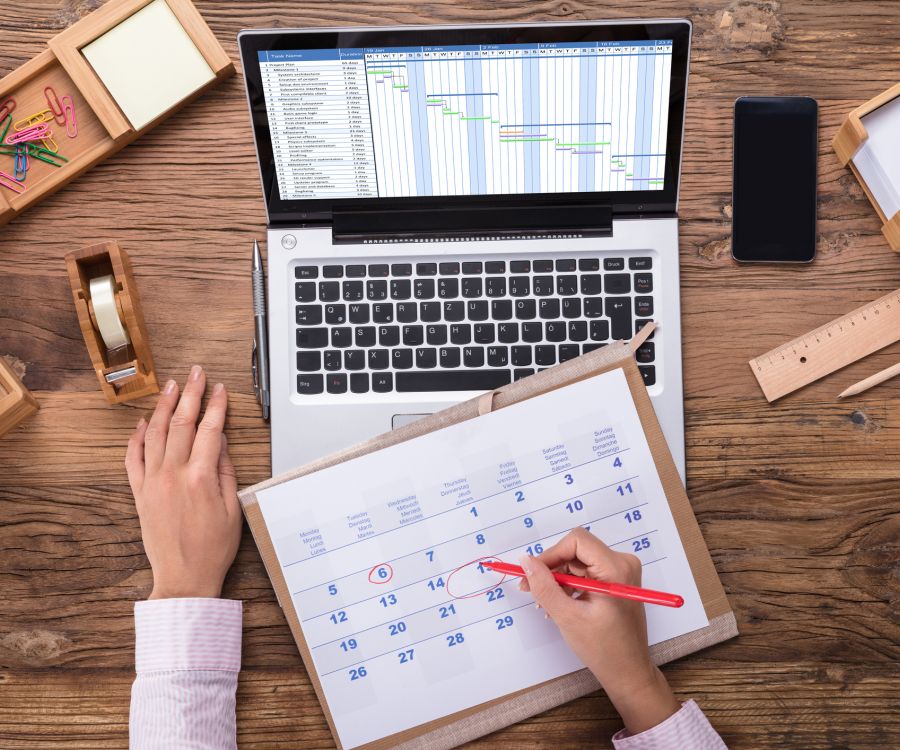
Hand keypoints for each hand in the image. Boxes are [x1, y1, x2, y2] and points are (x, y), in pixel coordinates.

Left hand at [125, 366, 241, 599]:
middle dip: (191, 394)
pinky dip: (136, 437)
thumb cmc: (213, 548)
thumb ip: (227, 472)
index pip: (211, 430)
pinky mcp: (139, 493)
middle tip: (196, 374)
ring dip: (164, 407)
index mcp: (202, 478)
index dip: (217, 406)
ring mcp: (153, 482)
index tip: (221, 389)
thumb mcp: (233, 509)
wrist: (184, 577)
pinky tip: (142, 422)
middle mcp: (174, 475)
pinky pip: (133, 458)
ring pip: (155, 434)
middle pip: (182, 424)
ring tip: (172, 387)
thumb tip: (222, 444)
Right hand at [518, 528, 679, 733]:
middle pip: (576, 551)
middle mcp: (622, 563)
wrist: (629, 672)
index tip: (532, 574)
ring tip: (545, 604)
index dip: (551, 554)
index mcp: (616, 568)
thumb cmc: (603, 648)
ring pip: (578, 562)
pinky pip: (586, 573)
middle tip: (531, 590)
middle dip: (552, 569)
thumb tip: (526, 561)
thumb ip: (544, 586)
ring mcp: (621, 572)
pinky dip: (569, 585)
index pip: (577, 541)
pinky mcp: (616, 581)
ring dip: (558, 579)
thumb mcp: (567, 616)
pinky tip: (559, 604)